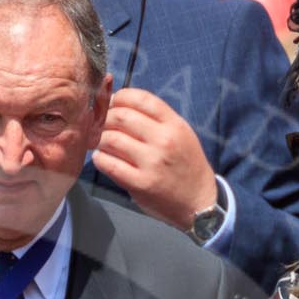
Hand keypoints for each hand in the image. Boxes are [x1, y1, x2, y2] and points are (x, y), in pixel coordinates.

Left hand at [92, 89, 218, 233]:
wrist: (198, 202)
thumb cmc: (186, 165)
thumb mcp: (181, 134)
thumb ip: (156, 119)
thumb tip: (120, 104)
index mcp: (174, 125)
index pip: (141, 99)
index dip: (121, 96)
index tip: (113, 103)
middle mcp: (164, 140)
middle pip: (122, 116)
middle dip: (106, 118)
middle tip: (102, 125)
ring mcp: (152, 163)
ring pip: (111, 139)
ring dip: (99, 139)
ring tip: (101, 142)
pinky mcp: (140, 184)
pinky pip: (109, 164)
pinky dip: (99, 158)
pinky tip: (101, 158)